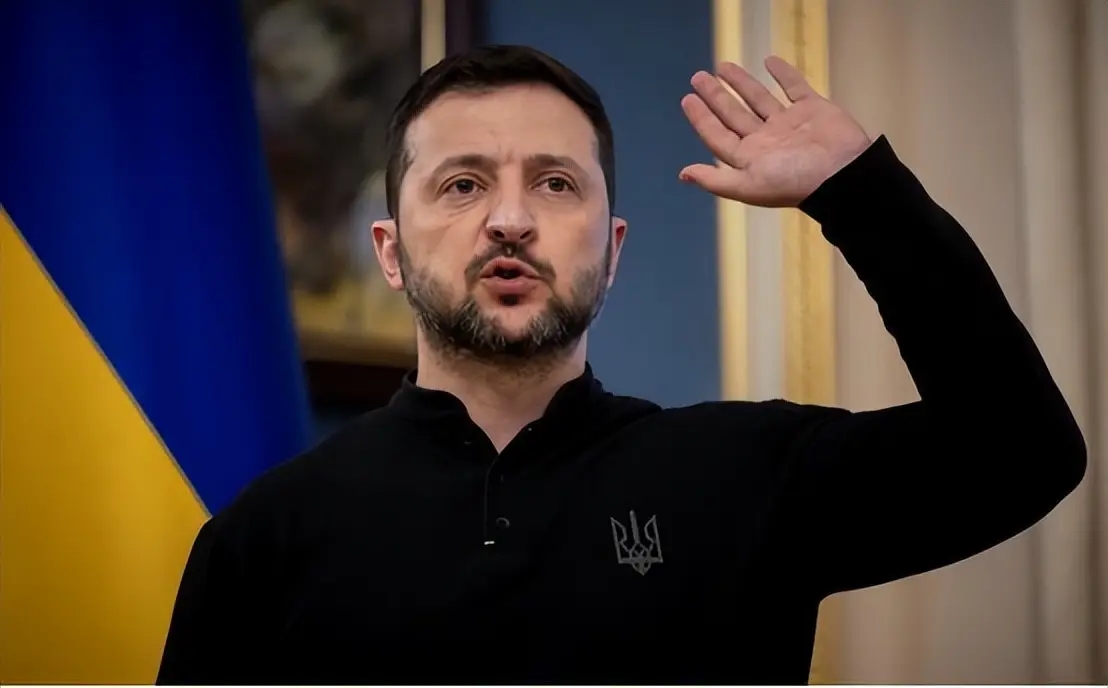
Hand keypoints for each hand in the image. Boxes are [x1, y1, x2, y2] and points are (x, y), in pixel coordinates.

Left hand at [679, 56, 871, 207]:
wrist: (843, 173)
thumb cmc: (795, 182)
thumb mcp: (749, 186)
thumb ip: (716, 180)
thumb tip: (683, 175)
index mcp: (751, 159)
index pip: (718, 135)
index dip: (702, 118)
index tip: (687, 99)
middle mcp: (767, 141)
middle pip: (734, 114)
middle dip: (716, 97)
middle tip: (698, 77)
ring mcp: (790, 124)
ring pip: (759, 99)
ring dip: (741, 83)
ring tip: (721, 67)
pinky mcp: (813, 109)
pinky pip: (794, 88)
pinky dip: (783, 74)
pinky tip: (769, 62)